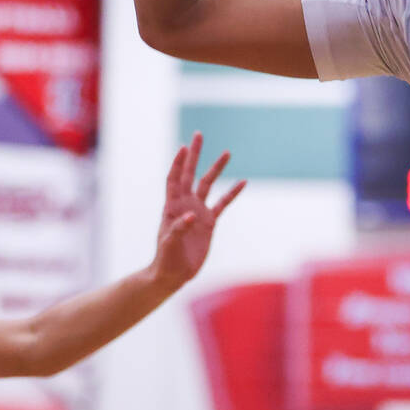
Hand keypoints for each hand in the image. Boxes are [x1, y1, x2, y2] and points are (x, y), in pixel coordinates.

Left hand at [149, 132, 245, 290]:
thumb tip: (190, 217)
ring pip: (208, 184)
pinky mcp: (209, 222)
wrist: (175, 274)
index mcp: (172, 207)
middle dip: (194, 155)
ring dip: (216, 169)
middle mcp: (185, 204)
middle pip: (190, 174)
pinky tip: (242, 182)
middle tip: (198, 135)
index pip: (174, 179)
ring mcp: (198, 211)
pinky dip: (232, 193)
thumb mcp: (169, 244)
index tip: (184, 147)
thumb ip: (178, 229)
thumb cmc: (166, 259)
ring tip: (227, 153)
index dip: (178, 164)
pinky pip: (223, 203)